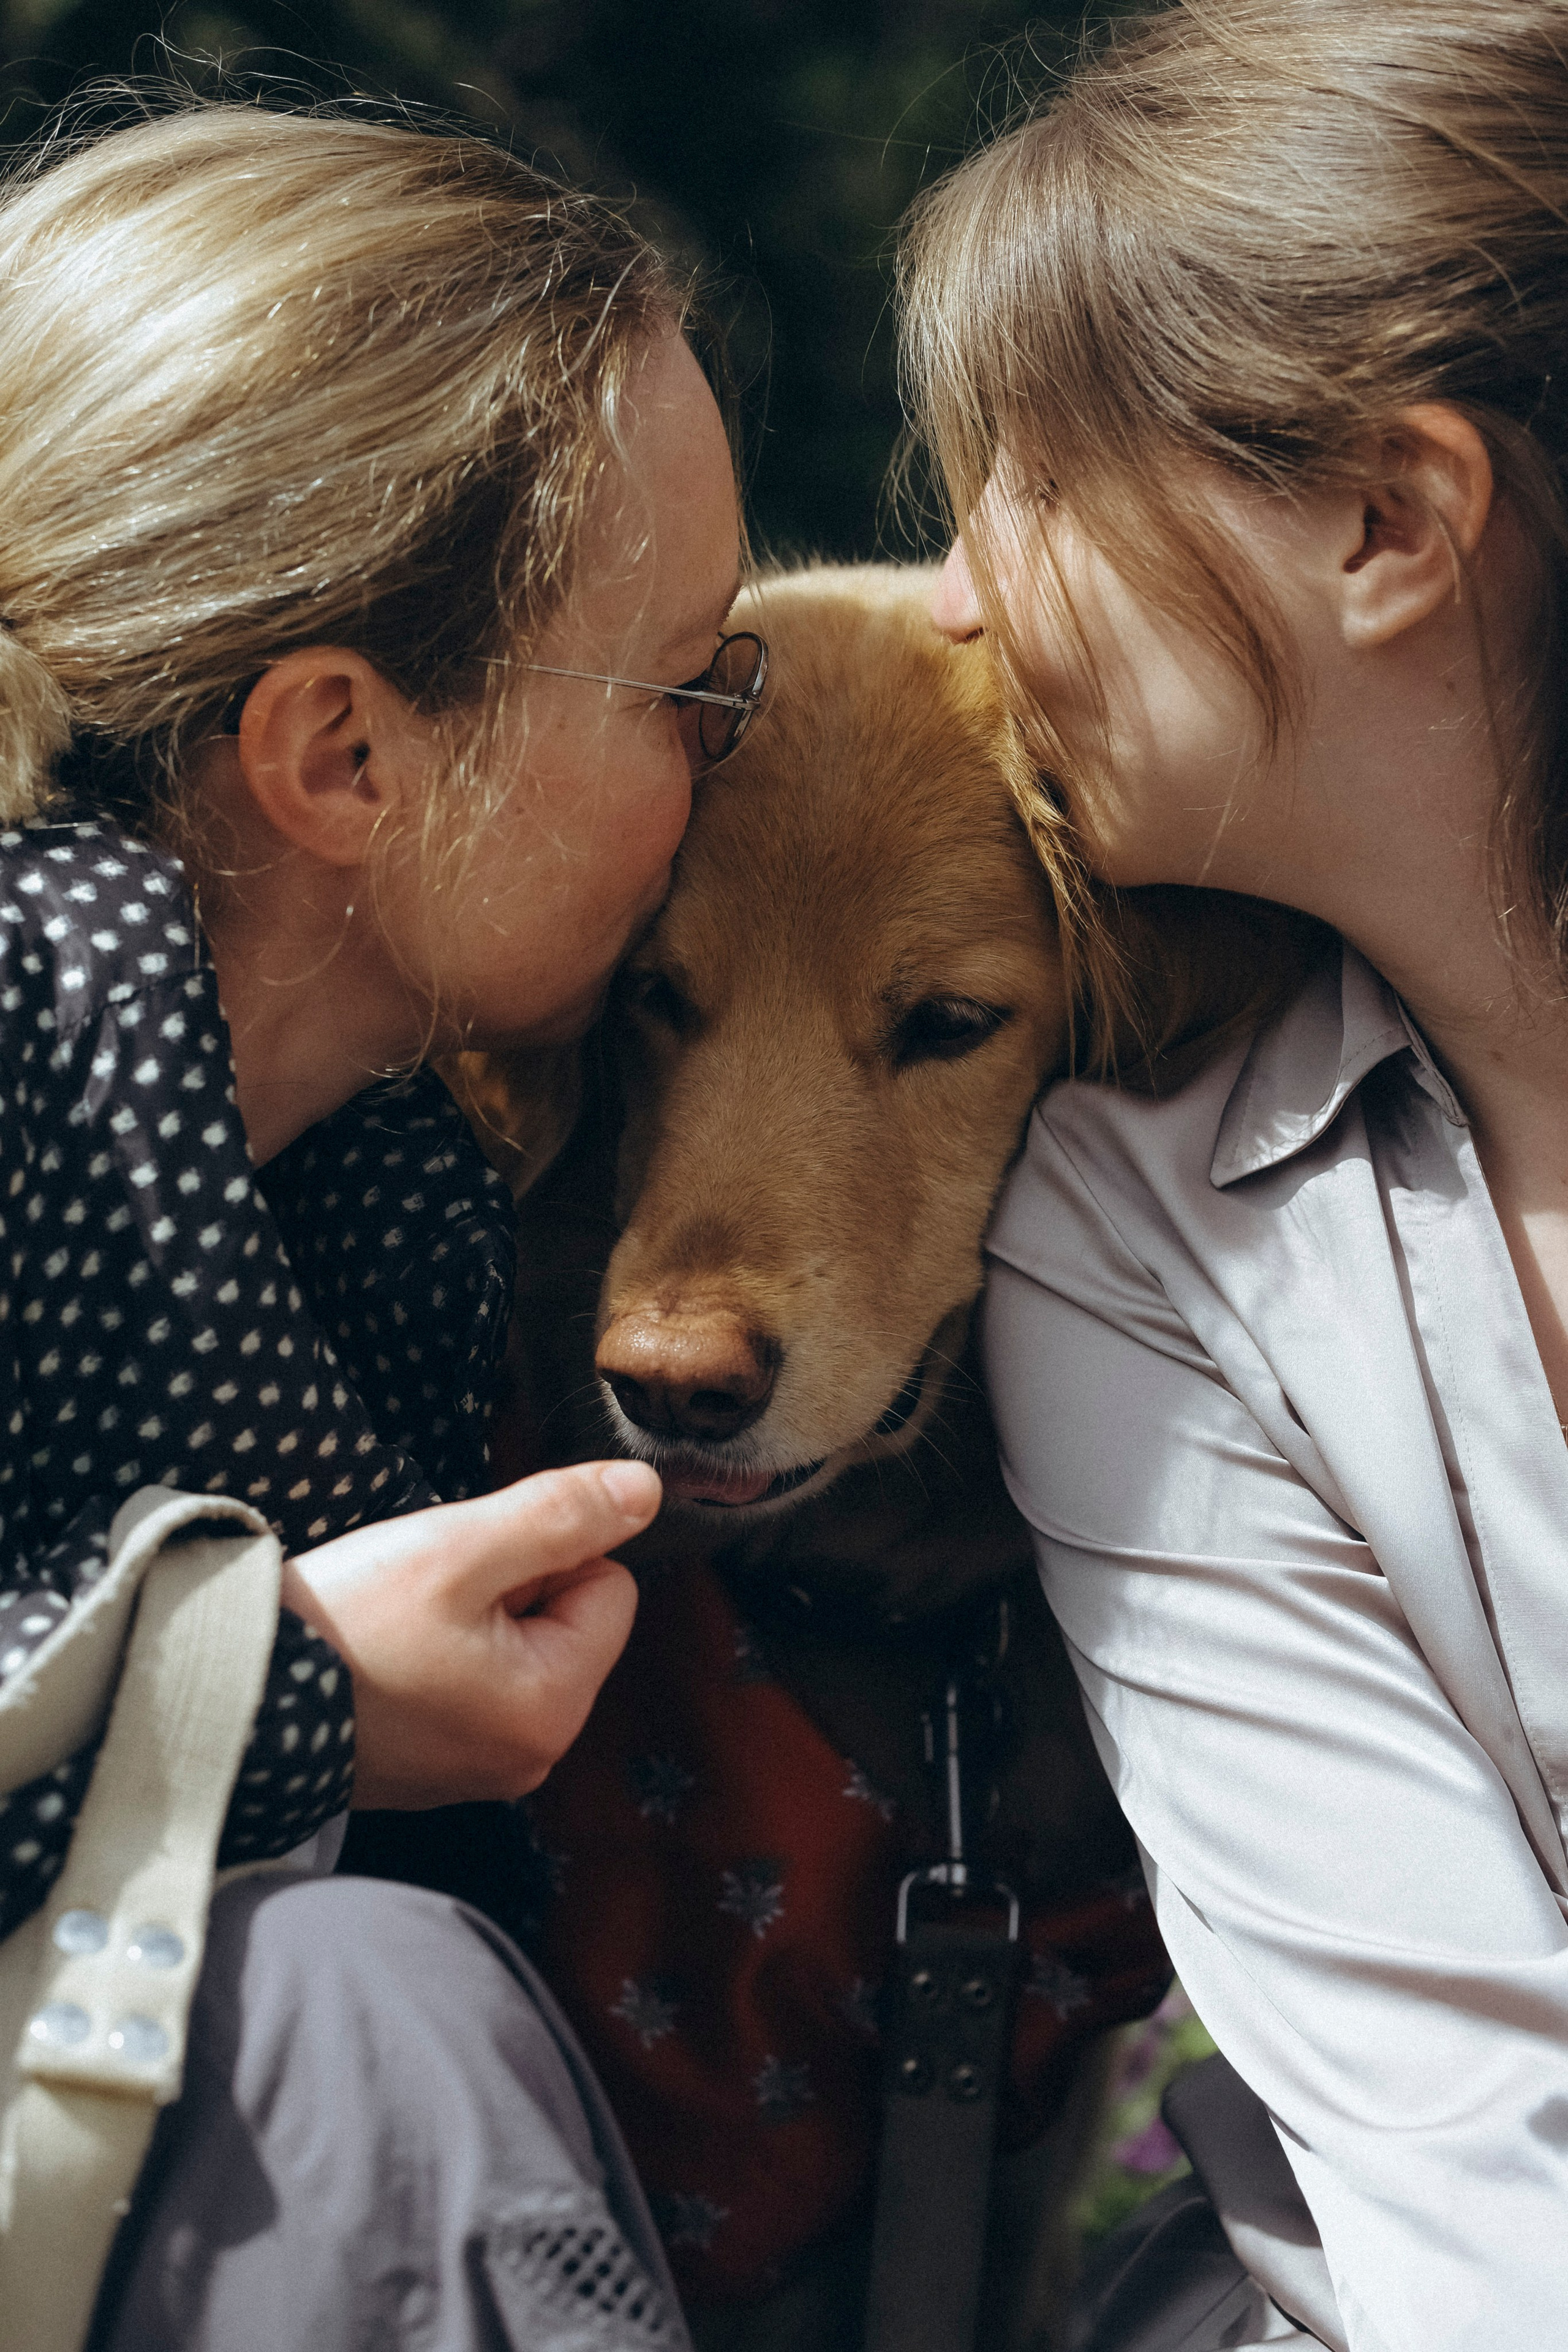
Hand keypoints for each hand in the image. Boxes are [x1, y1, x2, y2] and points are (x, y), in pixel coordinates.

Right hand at [279, 1461, 656, 1808]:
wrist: (232, 1702)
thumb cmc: (346, 1627)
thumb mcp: (459, 1547)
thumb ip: (560, 1514)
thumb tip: (645, 1489)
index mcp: (552, 1709)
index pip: (609, 1587)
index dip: (548, 1552)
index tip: (471, 1564)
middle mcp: (530, 1754)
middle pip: (564, 1620)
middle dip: (507, 1587)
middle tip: (427, 1591)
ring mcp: (479, 1767)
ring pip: (514, 1646)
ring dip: (467, 1615)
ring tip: (399, 1620)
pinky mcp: (433, 1766)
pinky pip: (469, 1682)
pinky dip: (434, 1653)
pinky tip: (384, 1651)